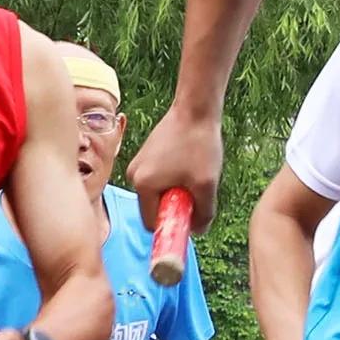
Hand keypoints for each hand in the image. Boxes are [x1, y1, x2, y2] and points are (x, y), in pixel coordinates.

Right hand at [126, 110, 222, 229]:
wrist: (196, 108)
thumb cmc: (200, 145)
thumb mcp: (207, 185)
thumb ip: (203, 214)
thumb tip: (198, 230)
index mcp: (142, 185)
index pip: (153, 223)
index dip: (173, 224)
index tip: (191, 216)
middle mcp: (133, 175)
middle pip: (155, 208)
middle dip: (176, 205)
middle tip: (196, 191)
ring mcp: (138, 164)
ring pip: (158, 193)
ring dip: (177, 191)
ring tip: (194, 173)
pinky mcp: (146, 155)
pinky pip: (159, 179)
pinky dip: (174, 179)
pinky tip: (189, 163)